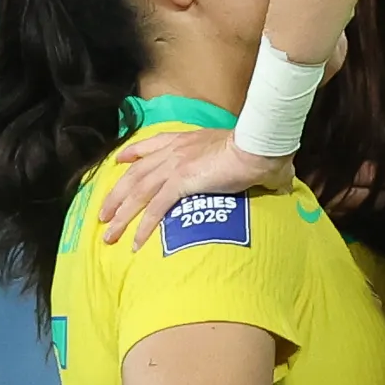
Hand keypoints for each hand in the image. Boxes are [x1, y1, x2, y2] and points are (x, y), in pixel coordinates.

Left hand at [95, 122, 290, 240]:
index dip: (133, 155)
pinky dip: (143, 227)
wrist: (259, 146)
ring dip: (121, 216)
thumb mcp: (249, 155)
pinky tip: (136, 242)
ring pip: (138, 193)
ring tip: (109, 234)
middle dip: (116, 196)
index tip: (120, 162)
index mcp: (186, 141)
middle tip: (103, 214)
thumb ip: (254, 168)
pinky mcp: (181, 182)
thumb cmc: (260, 149)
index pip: (151, 146)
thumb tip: (282, 179)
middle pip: (135, 175)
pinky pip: (155, 208)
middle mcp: (175, 151)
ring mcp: (175, 166)